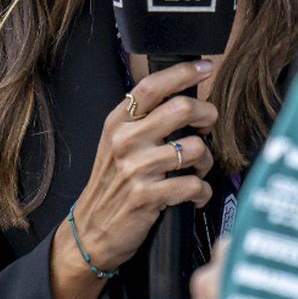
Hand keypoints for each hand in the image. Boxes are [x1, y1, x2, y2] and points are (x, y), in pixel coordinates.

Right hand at [71, 60, 219, 273]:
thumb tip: (182, 98)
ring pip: (195, 148)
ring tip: (198, 170)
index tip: (206, 67)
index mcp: (118, 123)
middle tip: (206, 126)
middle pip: (182, 108)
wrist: (90, 231)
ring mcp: (136, 169)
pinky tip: (195, 195)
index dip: (183, 72)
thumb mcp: (116, 145)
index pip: (151, 85)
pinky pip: (193, 185)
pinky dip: (202, 192)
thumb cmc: (112, 185)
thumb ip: (142, 121)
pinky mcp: (147, 196)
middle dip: (207, 115)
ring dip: (206, 160)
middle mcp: (125, 141)